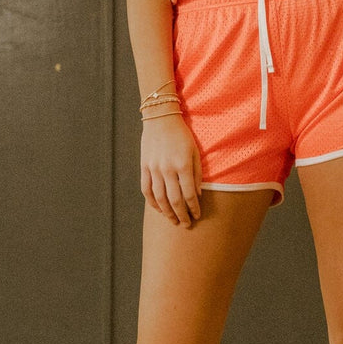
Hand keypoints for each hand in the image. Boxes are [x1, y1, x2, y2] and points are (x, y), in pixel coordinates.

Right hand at [141, 113, 201, 227]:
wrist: (161, 118)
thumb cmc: (182, 134)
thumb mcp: (195, 151)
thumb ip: (197, 173)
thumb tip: (197, 195)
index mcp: (182, 165)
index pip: (188, 194)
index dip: (193, 208)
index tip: (197, 216)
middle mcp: (167, 169)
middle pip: (174, 200)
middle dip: (181, 215)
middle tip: (186, 225)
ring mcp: (153, 168)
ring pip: (159, 198)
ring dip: (167, 212)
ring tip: (174, 221)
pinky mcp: (144, 167)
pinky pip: (146, 189)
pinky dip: (152, 202)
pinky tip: (159, 209)